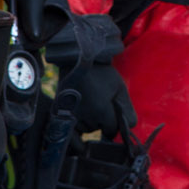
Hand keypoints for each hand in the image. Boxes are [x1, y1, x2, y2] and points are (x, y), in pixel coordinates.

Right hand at [46, 13, 136, 137]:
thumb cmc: (102, 73)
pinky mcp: (58, 111)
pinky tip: (80, 123)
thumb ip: (128, 111)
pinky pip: (69, 129)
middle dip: (101, 121)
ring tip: (89, 103)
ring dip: (89, 122)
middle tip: (100, 102)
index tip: (112, 113)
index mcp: (101, 110)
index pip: (111, 130)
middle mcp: (84, 116)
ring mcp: (69, 114)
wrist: (78, 59)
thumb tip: (129, 128)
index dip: (114, 123)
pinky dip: (76, 127)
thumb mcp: (120, 88)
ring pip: (84, 128)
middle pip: (97, 129)